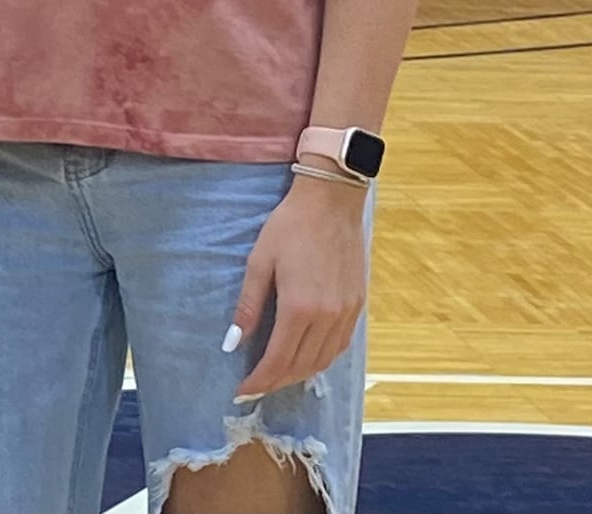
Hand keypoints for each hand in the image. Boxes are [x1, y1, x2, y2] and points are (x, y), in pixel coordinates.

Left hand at [228, 174, 366, 399]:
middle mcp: (327, 317)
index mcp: (299, 307)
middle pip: (301, 366)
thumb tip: (233, 343)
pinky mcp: (358, 306)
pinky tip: (307, 356)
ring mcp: (346, 313)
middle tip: (256, 386)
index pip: (278, 360)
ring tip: (277, 375)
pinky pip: (339, 346)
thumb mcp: (260, 260)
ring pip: (323, 361)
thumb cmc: (290, 225)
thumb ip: (248, 305)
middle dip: (276, 382)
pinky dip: (321, 359)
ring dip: (299, 374)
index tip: (242, 391)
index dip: (259, 381)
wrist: (332, 200)